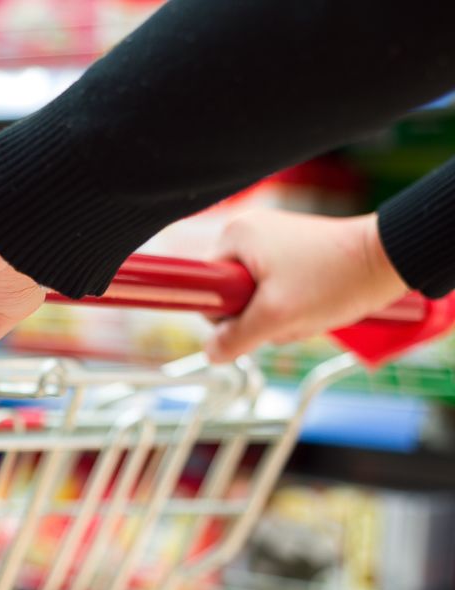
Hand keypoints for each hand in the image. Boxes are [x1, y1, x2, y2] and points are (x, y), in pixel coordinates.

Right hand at [206, 209, 408, 361]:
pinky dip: (290, 306)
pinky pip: (273, 291)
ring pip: (254, 297)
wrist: (390, 260)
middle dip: (256, 317)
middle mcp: (248, 232)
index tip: (255, 317)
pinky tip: (312, 304)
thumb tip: (210, 353)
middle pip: (230, 295)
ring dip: (277, 315)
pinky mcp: (290, 252)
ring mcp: (270, 241)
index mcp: (234, 236)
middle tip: (287, 316)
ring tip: (306, 309)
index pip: (204, 288)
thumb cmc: (335, 279)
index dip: (225, 313)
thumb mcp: (276, 318)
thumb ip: (234, 339)